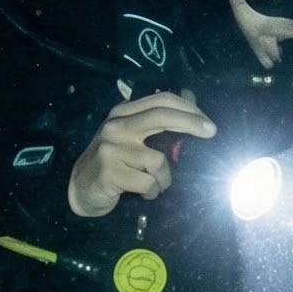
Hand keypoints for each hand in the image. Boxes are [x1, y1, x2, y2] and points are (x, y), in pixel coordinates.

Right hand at [68, 90, 215, 217]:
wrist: (81, 187)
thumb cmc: (114, 161)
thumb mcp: (131, 135)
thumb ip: (156, 120)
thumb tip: (191, 98)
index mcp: (122, 112)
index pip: (160, 100)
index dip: (188, 108)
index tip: (208, 122)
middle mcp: (116, 126)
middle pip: (160, 116)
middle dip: (190, 123)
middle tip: (211, 132)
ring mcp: (111, 149)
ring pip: (158, 160)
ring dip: (164, 179)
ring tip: (156, 184)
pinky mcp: (109, 172)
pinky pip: (147, 183)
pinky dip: (152, 192)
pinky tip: (144, 193)